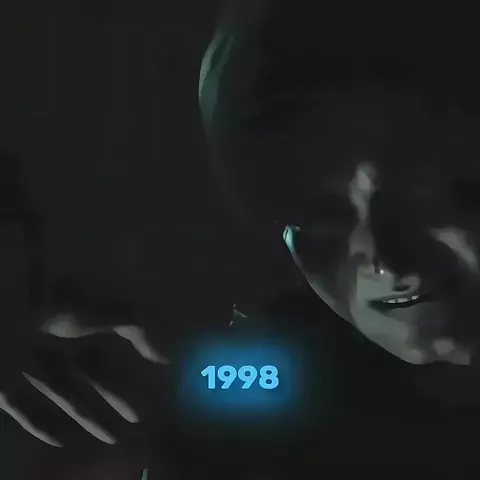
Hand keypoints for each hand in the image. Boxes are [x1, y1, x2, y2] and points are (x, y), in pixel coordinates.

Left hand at [0, 312, 169, 446]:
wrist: (3, 298)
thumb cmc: (48, 299)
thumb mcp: (97, 310)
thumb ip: (133, 328)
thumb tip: (165, 356)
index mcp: (75, 321)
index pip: (104, 353)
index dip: (123, 376)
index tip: (145, 392)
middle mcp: (52, 341)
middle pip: (86, 376)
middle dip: (111, 398)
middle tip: (136, 420)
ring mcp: (24, 358)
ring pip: (59, 392)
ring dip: (85, 415)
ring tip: (112, 438)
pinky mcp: (0, 376)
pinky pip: (19, 403)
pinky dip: (38, 422)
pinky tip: (60, 440)